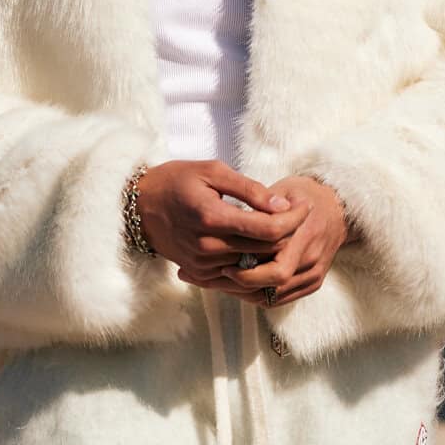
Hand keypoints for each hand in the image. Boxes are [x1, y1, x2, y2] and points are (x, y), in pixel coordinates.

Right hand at [137, 161, 305, 279]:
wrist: (139, 207)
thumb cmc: (176, 180)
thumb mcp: (212, 171)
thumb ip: (249, 189)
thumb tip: (282, 206)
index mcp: (213, 217)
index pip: (269, 229)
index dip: (294, 219)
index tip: (305, 206)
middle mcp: (208, 246)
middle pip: (266, 250)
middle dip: (289, 234)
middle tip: (299, 215)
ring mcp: (203, 263)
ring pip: (255, 265)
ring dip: (273, 249)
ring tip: (281, 228)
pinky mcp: (199, 272)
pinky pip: (238, 273)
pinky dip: (254, 260)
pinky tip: (260, 244)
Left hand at [215, 175, 350, 308]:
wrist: (336, 208)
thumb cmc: (303, 196)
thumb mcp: (282, 191)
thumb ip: (261, 207)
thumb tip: (232, 222)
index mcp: (305, 236)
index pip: (276, 269)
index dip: (247, 271)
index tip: (222, 264)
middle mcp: (312, 259)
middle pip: (273, 285)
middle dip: (242, 284)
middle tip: (218, 275)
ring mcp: (314, 273)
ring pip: (274, 297)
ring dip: (246, 293)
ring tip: (223, 282)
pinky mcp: (313, 282)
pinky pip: (281, 299)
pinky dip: (259, 295)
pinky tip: (241, 285)